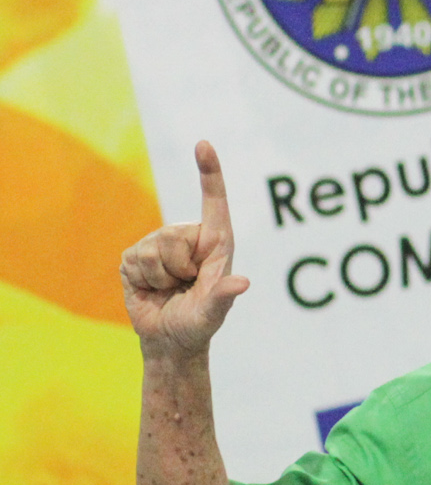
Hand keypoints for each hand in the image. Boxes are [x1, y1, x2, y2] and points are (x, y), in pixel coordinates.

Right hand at [120, 141, 248, 357]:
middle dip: (178, 268)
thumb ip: (224, 296)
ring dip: (160, 277)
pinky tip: (151, 288)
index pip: (214, 202)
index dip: (209, 173)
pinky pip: (134, 260)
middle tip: (184, 286)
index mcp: (216, 244)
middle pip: (174, 235)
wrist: (168, 340)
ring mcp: (158, 244)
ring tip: (170, 289)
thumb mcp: (213, 314)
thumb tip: (242, 283)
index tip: (203, 144)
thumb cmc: (198, 325)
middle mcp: (188, 238)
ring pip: (153, 249)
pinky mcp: (134, 255)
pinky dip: (142, 280)